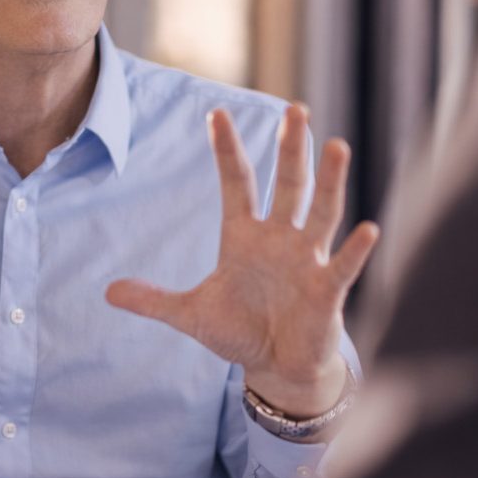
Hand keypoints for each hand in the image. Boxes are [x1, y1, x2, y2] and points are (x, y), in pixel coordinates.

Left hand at [106, 104, 378, 416]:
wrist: (277, 367)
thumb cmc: (241, 332)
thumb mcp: (191, 315)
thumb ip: (154, 300)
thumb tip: (109, 292)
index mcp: (245, 236)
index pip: (237, 183)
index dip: (226, 150)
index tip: (215, 113)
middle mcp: (280, 239)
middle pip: (287, 184)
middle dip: (291, 149)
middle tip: (295, 109)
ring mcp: (307, 260)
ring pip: (321, 212)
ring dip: (329, 181)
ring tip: (336, 146)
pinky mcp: (328, 290)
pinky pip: (343, 265)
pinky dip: (355, 249)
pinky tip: (368, 229)